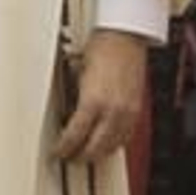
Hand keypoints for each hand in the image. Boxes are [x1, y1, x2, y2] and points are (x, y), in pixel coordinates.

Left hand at [53, 28, 146, 163]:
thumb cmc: (101, 47)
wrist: (125, 37)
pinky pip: (126, 136)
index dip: (65, 147)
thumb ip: (74, 96)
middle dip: (82, 156)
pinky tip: (107, 144)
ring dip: (99, 153)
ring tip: (86, 155)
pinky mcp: (137, 109)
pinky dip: (115, 144)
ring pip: (113, 145)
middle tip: (70, 157)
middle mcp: (113, 110)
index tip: (58, 151)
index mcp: (93, 100)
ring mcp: (128, 111)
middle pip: (96, 146)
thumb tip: (65, 111)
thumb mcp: (77, 72)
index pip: (76, 135)